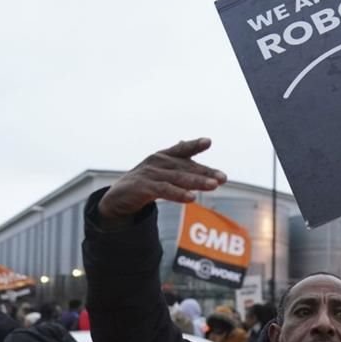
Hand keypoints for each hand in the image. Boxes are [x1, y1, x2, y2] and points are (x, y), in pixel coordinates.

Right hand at [98, 138, 226, 219]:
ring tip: (213, 186)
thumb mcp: (160, 171)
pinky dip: (179, 194)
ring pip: (178, 178)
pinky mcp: (144, 187)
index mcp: (162, 157)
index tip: (208, 142)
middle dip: (206, 172)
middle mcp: (157, 162)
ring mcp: (150, 174)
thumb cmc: (143, 183)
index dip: (194, 145)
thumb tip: (187, 143)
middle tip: (223, 178)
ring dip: (197, 182)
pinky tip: (192, 198)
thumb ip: (176, 162)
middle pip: (186, 167)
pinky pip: (165, 190)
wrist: (117, 198)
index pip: (181, 150)